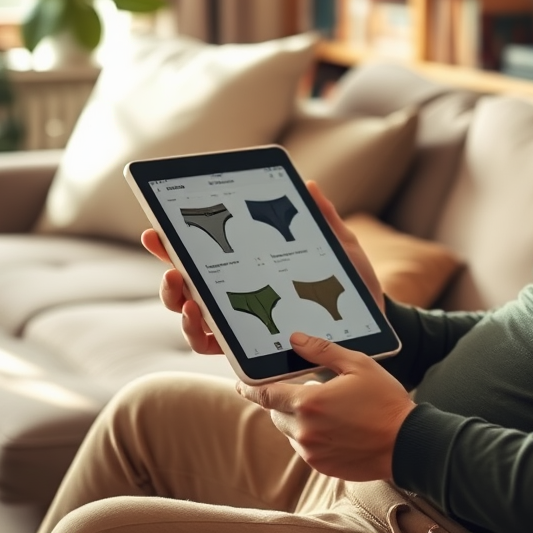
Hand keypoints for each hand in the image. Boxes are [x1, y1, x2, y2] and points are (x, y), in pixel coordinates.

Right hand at [141, 179, 383, 354]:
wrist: (374, 323)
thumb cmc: (351, 285)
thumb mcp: (340, 247)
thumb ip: (324, 218)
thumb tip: (309, 186)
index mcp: (251, 267)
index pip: (206, 253)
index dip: (177, 242)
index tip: (158, 226)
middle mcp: (238, 296)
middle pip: (189, 283)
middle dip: (169, 268)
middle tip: (165, 252)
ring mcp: (240, 323)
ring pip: (191, 314)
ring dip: (176, 301)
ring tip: (181, 287)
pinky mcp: (248, 347)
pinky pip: (211, 345)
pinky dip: (197, 332)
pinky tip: (199, 316)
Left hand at [237, 332, 414, 480]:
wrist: (406, 443)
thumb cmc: (384, 400)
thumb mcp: (357, 365)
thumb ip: (322, 351)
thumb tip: (296, 340)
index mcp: (309, 402)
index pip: (266, 394)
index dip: (250, 388)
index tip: (241, 383)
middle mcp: (304, 430)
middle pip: (276, 413)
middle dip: (284, 400)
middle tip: (305, 389)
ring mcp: (312, 451)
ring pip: (290, 431)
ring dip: (298, 418)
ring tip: (328, 408)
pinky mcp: (321, 466)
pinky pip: (305, 447)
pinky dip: (311, 435)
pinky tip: (336, 426)